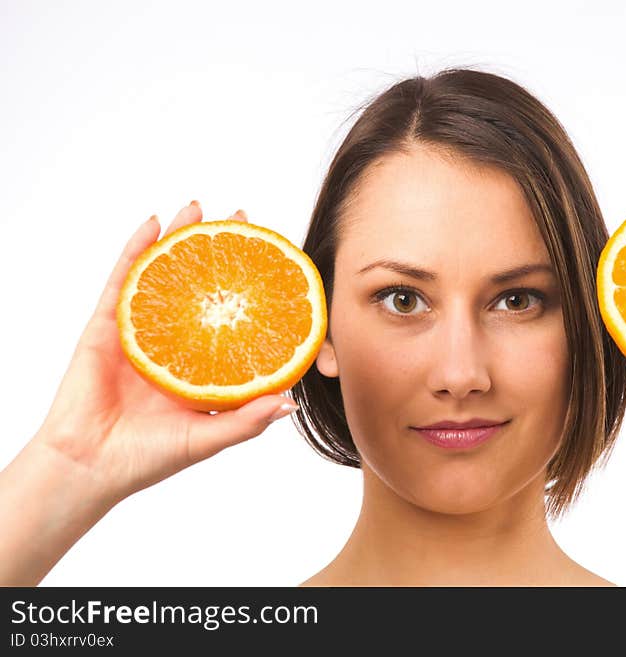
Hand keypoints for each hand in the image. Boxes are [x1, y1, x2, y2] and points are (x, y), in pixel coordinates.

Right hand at [33, 202, 297, 505]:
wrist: (89, 467)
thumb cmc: (148, 458)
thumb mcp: (208, 438)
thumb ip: (246, 420)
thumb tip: (290, 402)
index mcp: (200, 363)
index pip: (231, 315)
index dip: (250, 286)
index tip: (275, 259)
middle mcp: (174, 341)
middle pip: (199, 284)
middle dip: (220, 249)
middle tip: (243, 218)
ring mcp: (140, 330)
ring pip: (163, 273)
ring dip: (180, 236)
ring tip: (198, 206)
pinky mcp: (107, 326)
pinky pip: (123, 280)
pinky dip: (136, 250)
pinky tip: (153, 224)